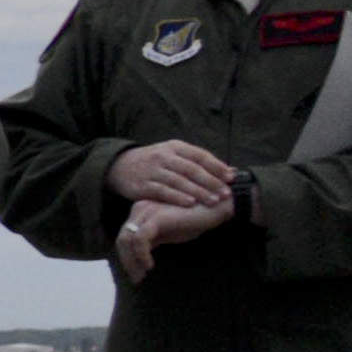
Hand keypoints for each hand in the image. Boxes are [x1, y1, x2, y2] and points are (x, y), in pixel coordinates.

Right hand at [111, 140, 235, 213]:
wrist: (119, 166)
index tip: (231, 178)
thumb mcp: (173, 155)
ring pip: (179, 181)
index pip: (200, 155)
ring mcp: (152, 170)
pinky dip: (177, 197)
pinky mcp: (143, 185)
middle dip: (211, 182)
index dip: (217, 166)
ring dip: (198, 192)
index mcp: (174, 147)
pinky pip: (163, 191)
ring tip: (213, 201)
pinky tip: (190, 203)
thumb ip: (198, 162)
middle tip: (225, 193)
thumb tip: (230, 171)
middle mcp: (164, 156)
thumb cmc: (154, 163)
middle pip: (191, 169)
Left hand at [115, 187, 235, 284]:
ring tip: (142, 275)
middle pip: (122, 239)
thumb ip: (153, 240)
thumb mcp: (169, 233)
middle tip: (137, 279)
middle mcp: (139, 209)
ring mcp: (146, 211)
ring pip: (127, 240)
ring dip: (132, 261)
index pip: (125, 237)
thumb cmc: (195, 220)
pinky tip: (149, 265)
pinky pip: (139, 240)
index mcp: (141, 212)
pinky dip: (141, 255)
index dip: (127, 257)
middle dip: (127, 261)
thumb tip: (139, 258)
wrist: (216, 207)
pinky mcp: (156, 217)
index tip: (136, 274)